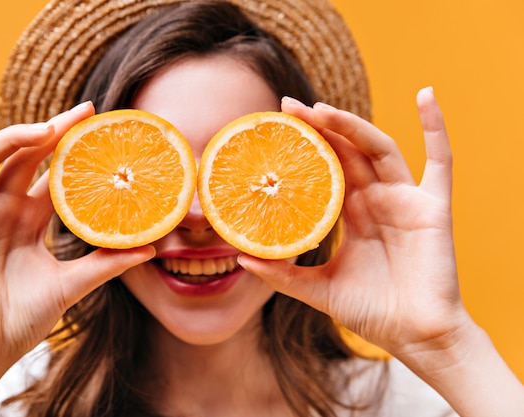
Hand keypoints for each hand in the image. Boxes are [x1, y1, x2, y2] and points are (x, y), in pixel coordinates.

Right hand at [0, 102, 154, 378]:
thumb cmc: (25, 317)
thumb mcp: (72, 284)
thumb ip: (106, 264)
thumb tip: (151, 248)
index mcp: (29, 218)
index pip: (49, 171)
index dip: (68, 145)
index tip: (96, 122)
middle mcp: (2, 210)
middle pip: (21, 157)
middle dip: (48, 132)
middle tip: (80, 114)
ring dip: (9, 140)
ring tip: (43, 130)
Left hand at [239, 88, 468, 357]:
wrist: (414, 338)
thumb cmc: (371, 312)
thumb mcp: (317, 289)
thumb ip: (283, 274)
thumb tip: (241, 259)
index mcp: (352, 212)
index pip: (325, 166)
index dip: (303, 144)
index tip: (274, 125)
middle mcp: (377, 198)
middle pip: (346, 150)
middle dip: (318, 126)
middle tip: (287, 107)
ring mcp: (405, 199)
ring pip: (377, 148)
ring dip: (352, 124)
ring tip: (320, 109)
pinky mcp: (433, 207)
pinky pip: (441, 160)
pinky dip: (436, 126)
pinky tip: (425, 94)